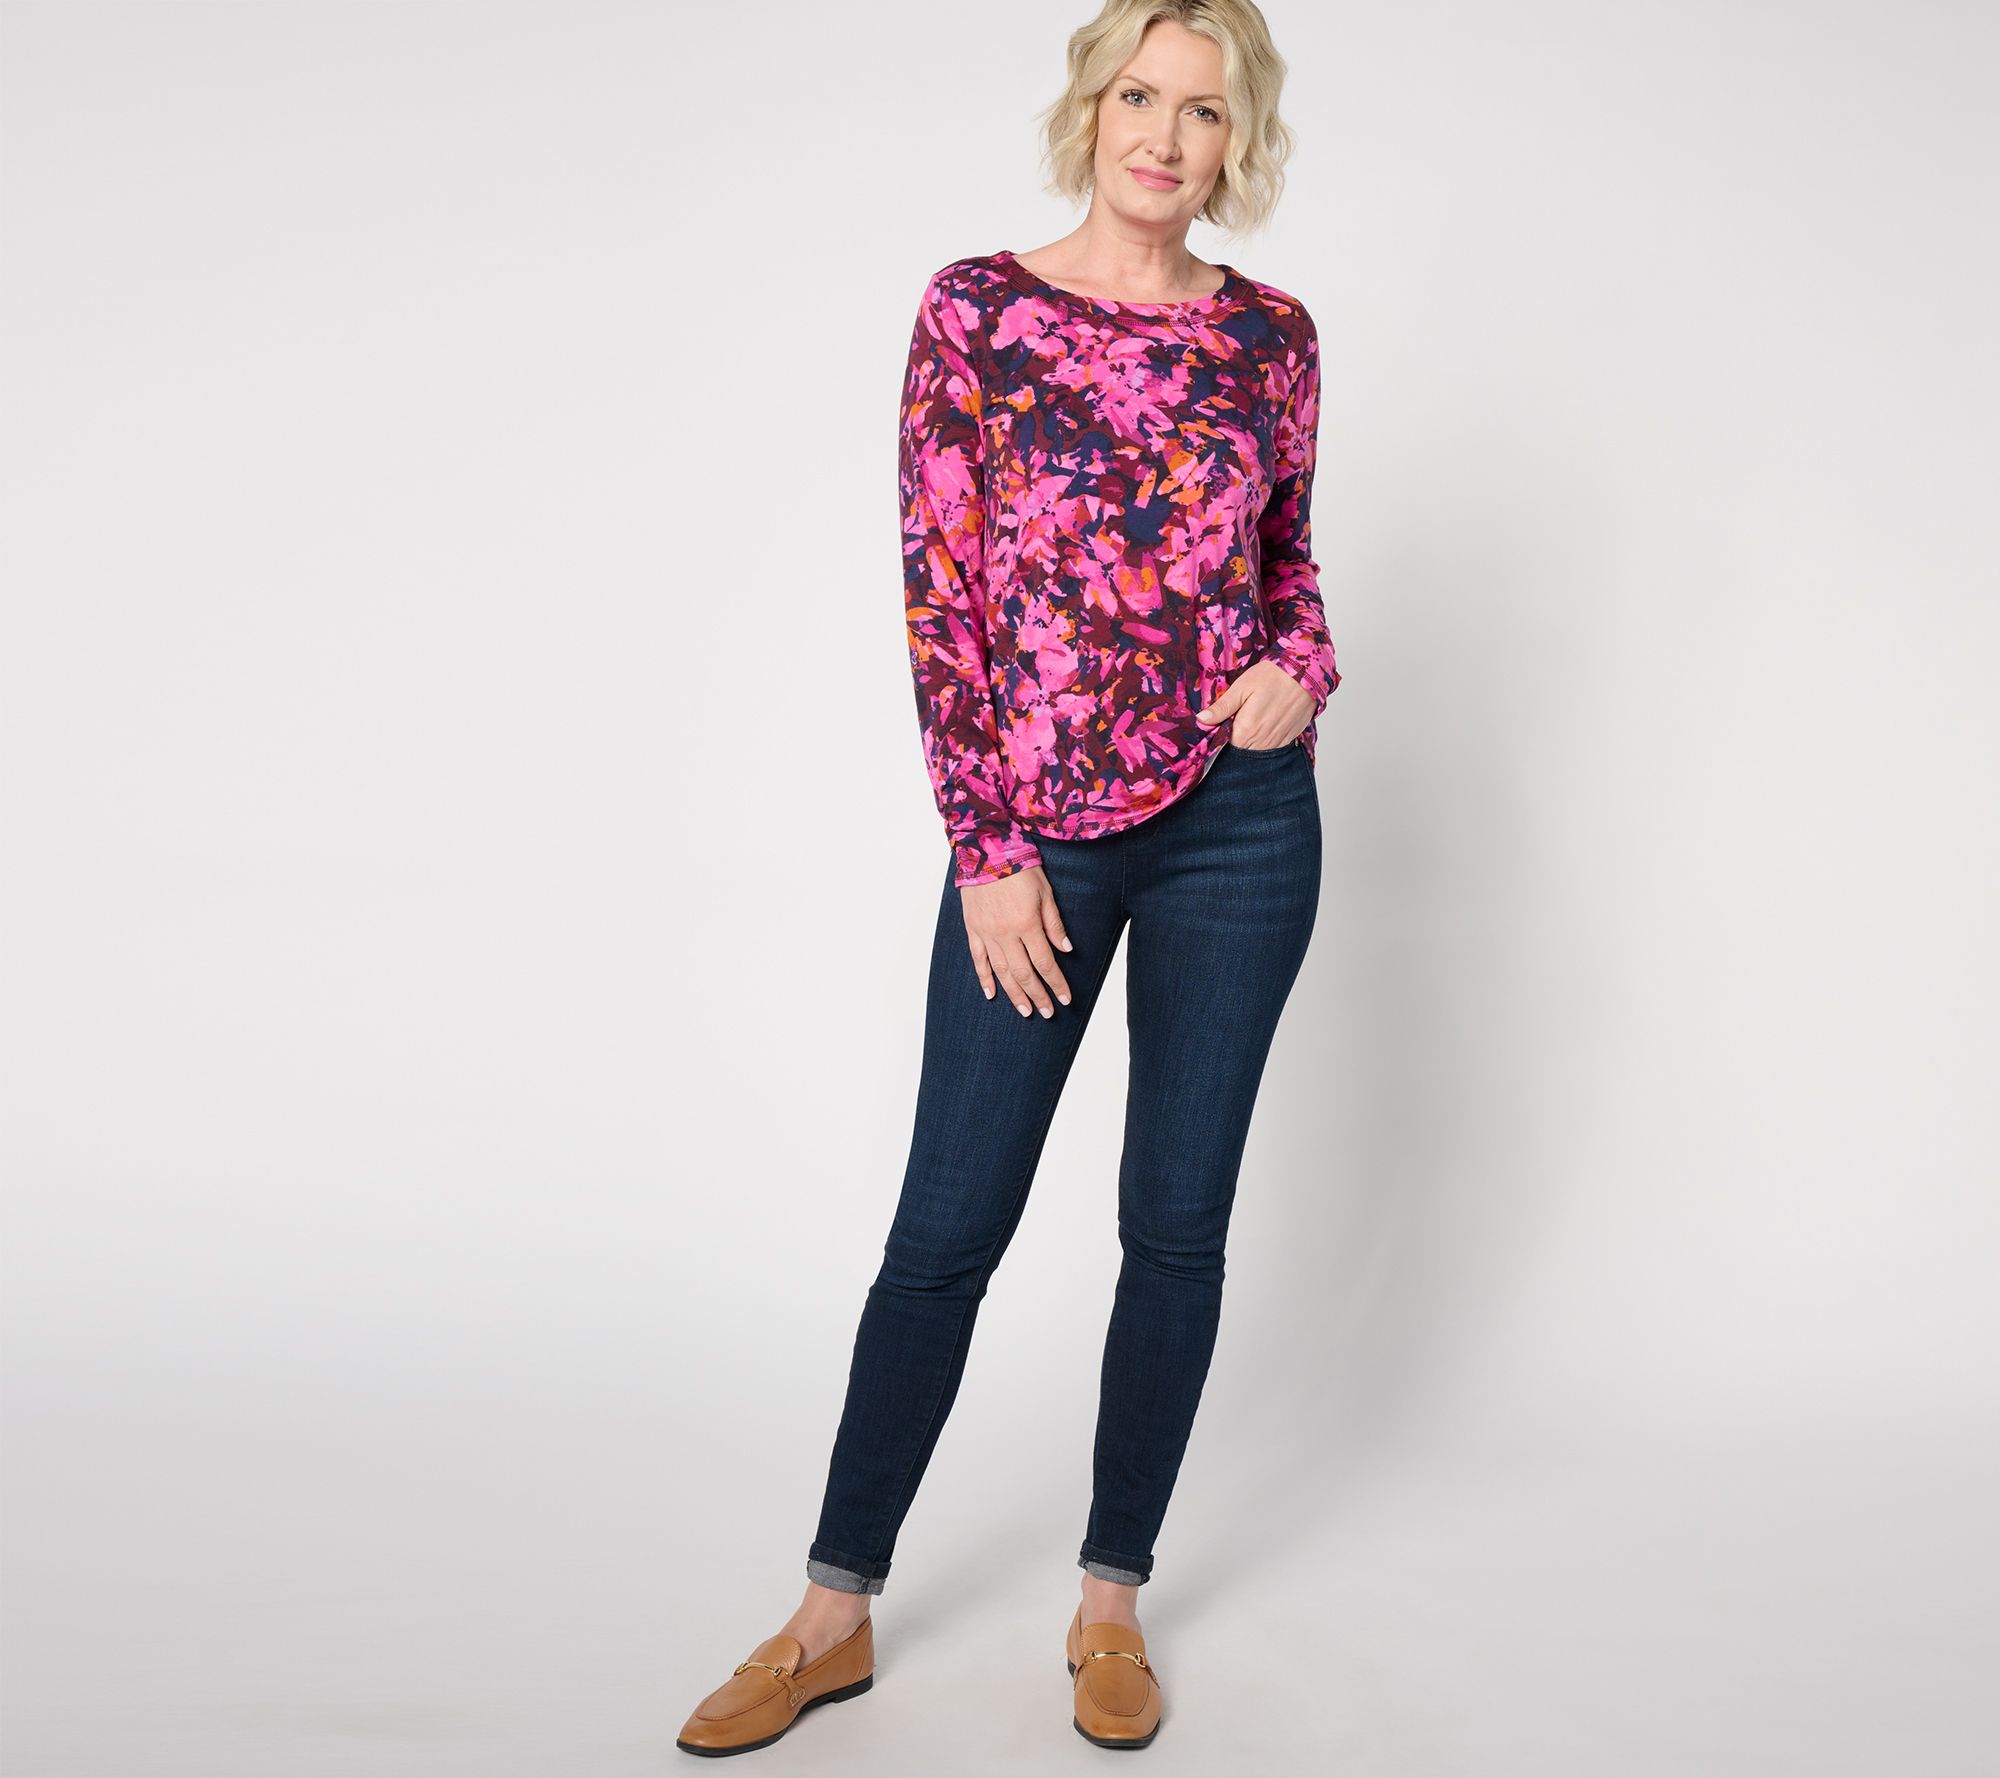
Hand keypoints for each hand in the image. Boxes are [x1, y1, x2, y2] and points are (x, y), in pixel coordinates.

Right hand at [960, 867, 1072, 1016]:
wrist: (985, 850)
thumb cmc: (1019, 868)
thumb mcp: (1045, 892)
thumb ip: (1054, 923)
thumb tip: (1066, 949)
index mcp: (1027, 924)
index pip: (1045, 962)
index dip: (1056, 983)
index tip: (1064, 999)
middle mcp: (1006, 933)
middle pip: (1024, 973)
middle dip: (1037, 995)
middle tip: (1046, 1013)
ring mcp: (987, 933)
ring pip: (1001, 972)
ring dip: (1014, 994)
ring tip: (1025, 1011)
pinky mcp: (973, 929)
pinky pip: (978, 959)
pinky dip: (984, 978)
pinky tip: (992, 993)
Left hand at [1194, 658, 1312, 748]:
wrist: (1306, 674)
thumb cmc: (1272, 676)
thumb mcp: (1241, 688)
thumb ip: (1221, 708)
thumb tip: (1201, 721)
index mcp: (1246, 729)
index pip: (1225, 745)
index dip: (1220, 737)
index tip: (1220, 725)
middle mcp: (1261, 741)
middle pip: (1240, 750)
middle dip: (1234, 740)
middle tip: (1236, 721)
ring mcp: (1276, 742)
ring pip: (1255, 751)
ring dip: (1250, 741)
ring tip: (1251, 721)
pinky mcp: (1288, 739)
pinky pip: (1271, 748)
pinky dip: (1265, 741)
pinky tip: (1265, 724)